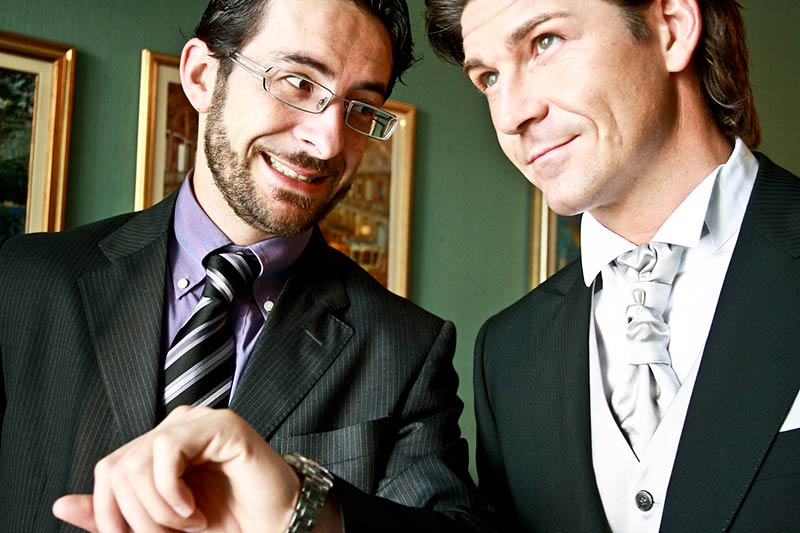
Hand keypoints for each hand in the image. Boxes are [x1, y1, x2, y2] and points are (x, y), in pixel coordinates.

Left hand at [52, 406, 301, 532]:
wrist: (275, 527)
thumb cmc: (225, 523)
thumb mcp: (158, 526)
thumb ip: (115, 517)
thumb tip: (60, 504)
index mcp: (157, 447)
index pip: (108, 470)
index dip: (111, 515)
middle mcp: (175, 428)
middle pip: (118, 469)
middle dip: (139, 519)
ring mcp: (198, 421)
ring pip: (138, 461)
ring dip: (158, 511)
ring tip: (189, 524)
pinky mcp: (221, 423)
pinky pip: (167, 450)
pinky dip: (171, 492)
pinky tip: (194, 511)